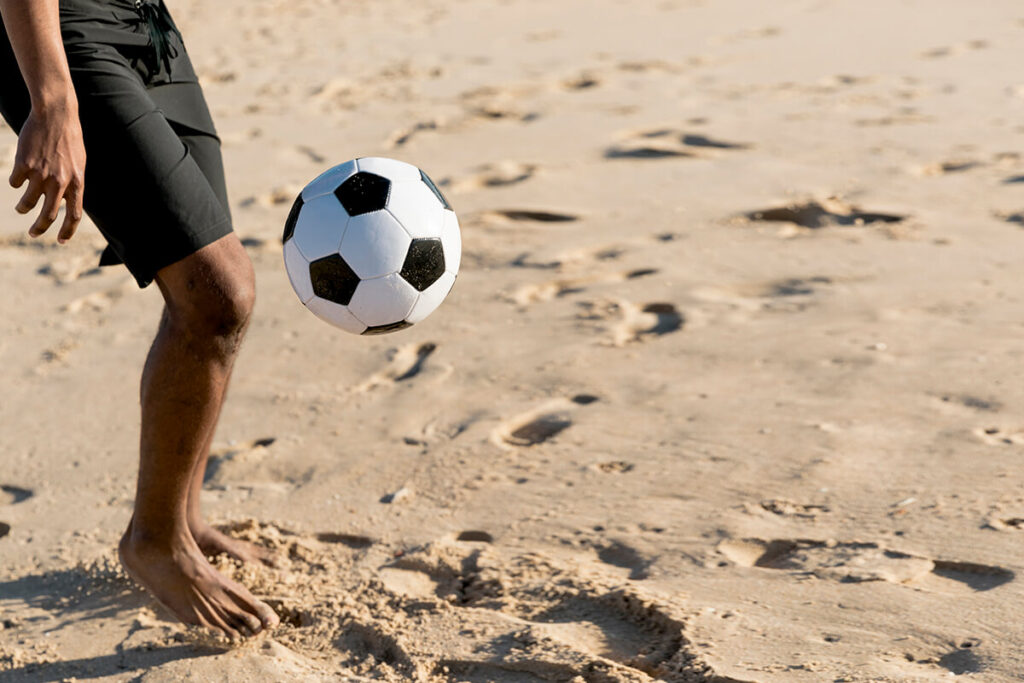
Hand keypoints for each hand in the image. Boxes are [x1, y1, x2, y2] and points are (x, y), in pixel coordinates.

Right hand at [9, 98, 85, 243]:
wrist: (56, 116)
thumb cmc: (69, 140)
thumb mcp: (79, 164)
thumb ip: (72, 184)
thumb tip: (65, 203)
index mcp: (77, 183)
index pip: (74, 215)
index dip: (68, 231)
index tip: (61, 241)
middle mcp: (60, 182)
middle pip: (49, 215)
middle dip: (40, 228)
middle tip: (33, 234)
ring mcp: (41, 174)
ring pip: (28, 202)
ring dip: (23, 208)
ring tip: (21, 208)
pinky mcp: (24, 165)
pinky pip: (16, 182)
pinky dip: (16, 183)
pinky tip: (19, 176)